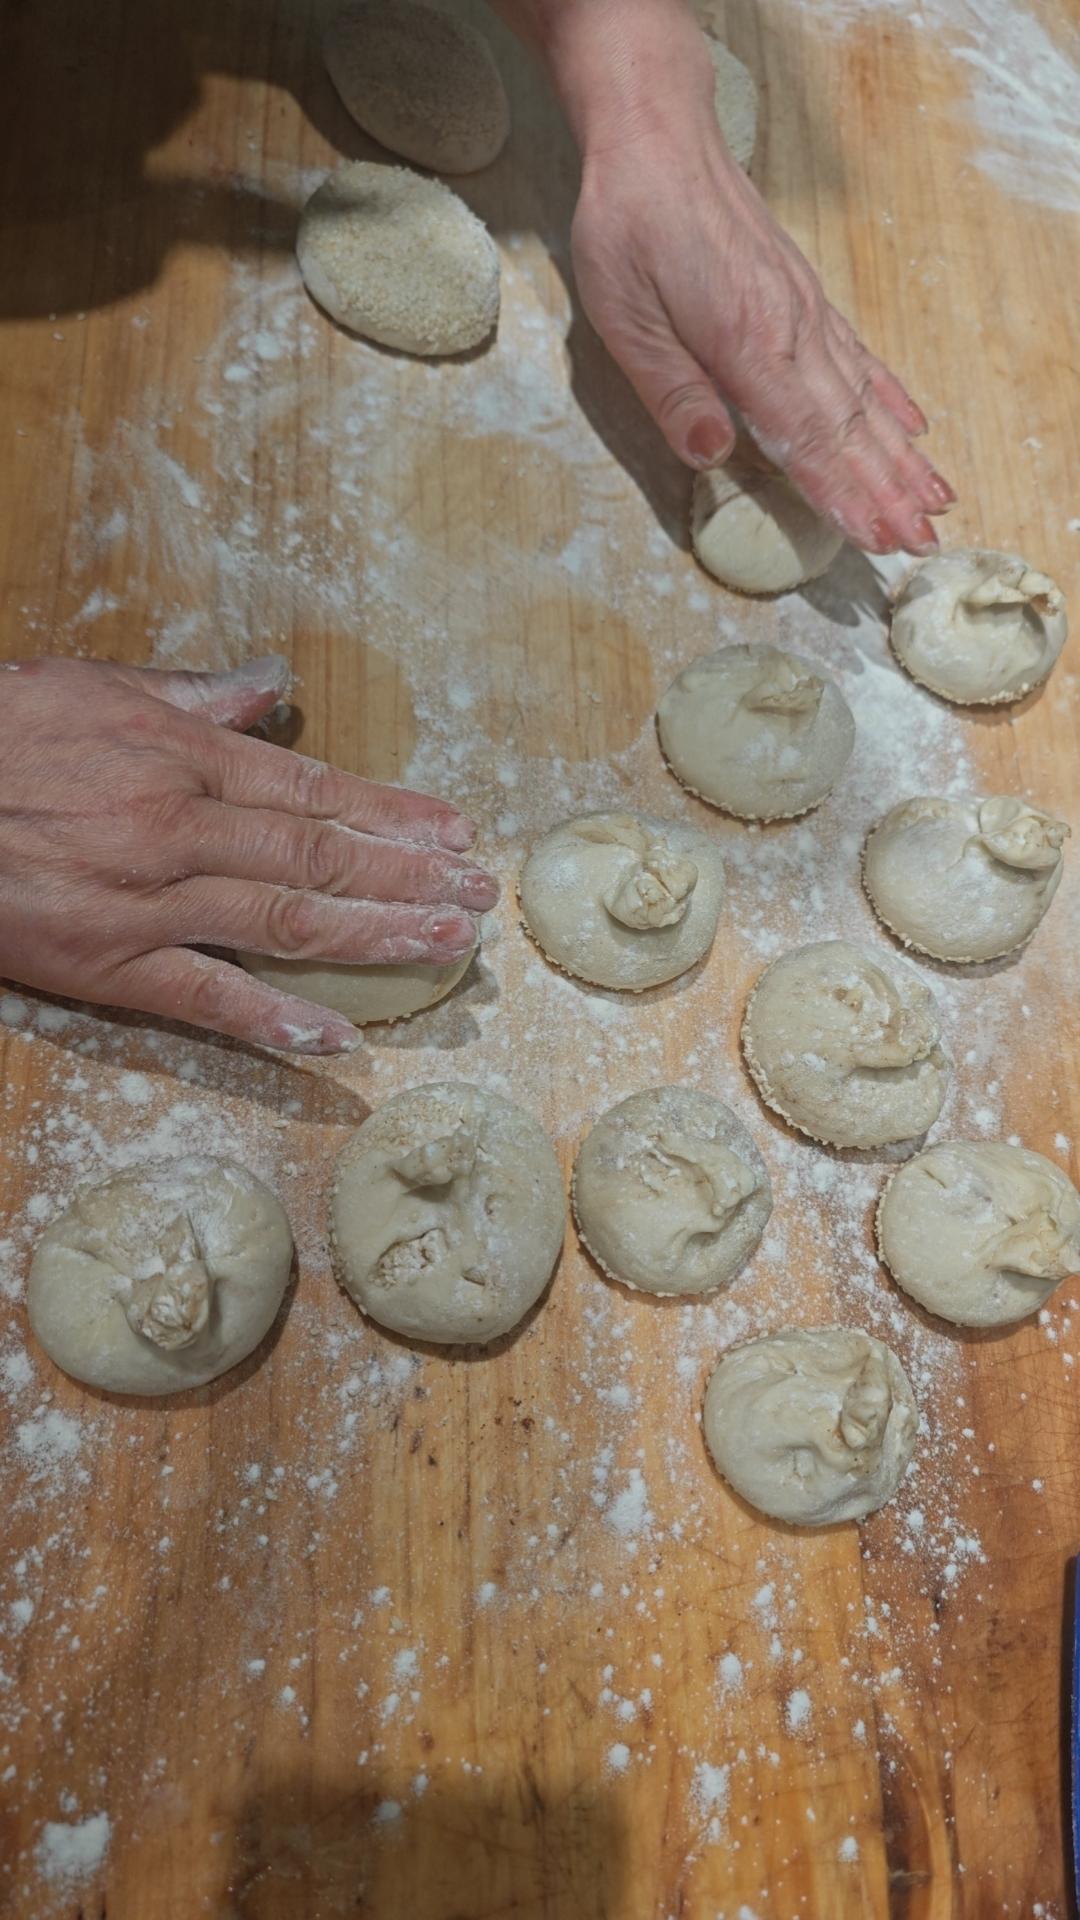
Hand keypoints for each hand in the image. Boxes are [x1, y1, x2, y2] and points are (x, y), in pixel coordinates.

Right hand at [0, 657, 496, 1052]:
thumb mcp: (87, 687)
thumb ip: (188, 692)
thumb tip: (267, 684)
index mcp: (179, 755)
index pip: (313, 786)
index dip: (391, 813)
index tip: (452, 831)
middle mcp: (179, 825)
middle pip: (319, 854)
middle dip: (408, 875)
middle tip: (475, 896)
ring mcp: (148, 899)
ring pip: (286, 920)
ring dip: (376, 936)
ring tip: (445, 946)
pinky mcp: (107, 962)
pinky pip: (206, 997)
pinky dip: (274, 1019)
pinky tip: (335, 1039)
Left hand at [504, 0, 953, 555]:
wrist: (658, 140)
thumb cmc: (629, 228)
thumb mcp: (625, 318)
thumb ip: (671, 391)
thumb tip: (712, 455)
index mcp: (747, 344)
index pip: (805, 438)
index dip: (842, 493)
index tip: (876, 537)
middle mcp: (791, 331)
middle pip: (848, 427)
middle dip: (886, 489)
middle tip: (920, 543)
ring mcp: (805, 312)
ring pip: (863, 398)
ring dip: (899, 455)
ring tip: (935, 500)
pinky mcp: (803, 297)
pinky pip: (858, 359)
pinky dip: (889, 399)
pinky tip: (910, 426)